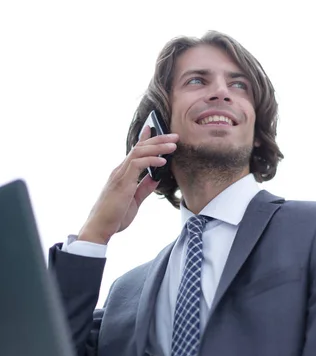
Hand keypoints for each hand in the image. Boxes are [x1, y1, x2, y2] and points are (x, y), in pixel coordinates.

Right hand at [78, 127, 177, 244]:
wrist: (100, 228)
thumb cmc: (115, 216)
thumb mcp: (135, 200)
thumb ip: (145, 187)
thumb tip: (156, 177)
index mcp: (123, 174)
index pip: (134, 151)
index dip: (144, 138)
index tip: (153, 128)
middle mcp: (120, 170)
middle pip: (139, 147)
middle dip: (158, 139)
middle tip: (174, 136)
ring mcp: (120, 175)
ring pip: (139, 152)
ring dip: (158, 147)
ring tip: (173, 145)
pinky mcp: (122, 182)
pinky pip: (137, 164)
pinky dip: (151, 160)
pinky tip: (163, 161)